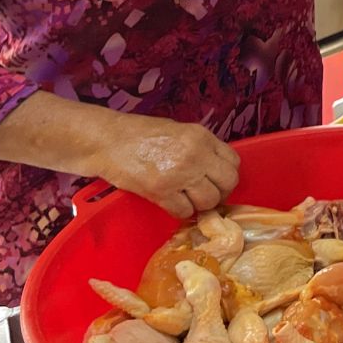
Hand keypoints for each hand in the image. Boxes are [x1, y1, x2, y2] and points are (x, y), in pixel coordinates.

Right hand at [94, 115, 239, 219]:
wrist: (109, 141)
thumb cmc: (140, 133)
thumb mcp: (179, 130)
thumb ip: (200, 147)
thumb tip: (214, 166)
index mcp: (202, 137)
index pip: (233, 162)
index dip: (226, 174)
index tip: (217, 180)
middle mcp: (196, 155)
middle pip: (228, 182)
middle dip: (220, 192)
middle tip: (206, 194)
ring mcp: (180, 174)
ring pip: (209, 200)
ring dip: (201, 204)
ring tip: (188, 200)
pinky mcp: (161, 192)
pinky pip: (184, 211)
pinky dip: (181, 212)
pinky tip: (173, 204)